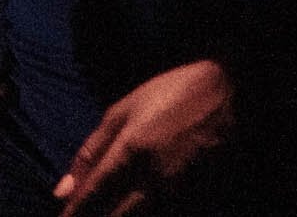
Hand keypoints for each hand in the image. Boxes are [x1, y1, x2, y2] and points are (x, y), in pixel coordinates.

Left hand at [55, 58, 238, 216]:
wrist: (234, 92)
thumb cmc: (173, 94)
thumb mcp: (124, 110)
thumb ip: (91, 152)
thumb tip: (62, 191)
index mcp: (132, 152)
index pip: (91, 199)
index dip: (73, 215)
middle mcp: (156, 181)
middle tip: (85, 216)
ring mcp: (182, 197)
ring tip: (112, 212)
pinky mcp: (203, 204)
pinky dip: (147, 216)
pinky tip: (137, 210)